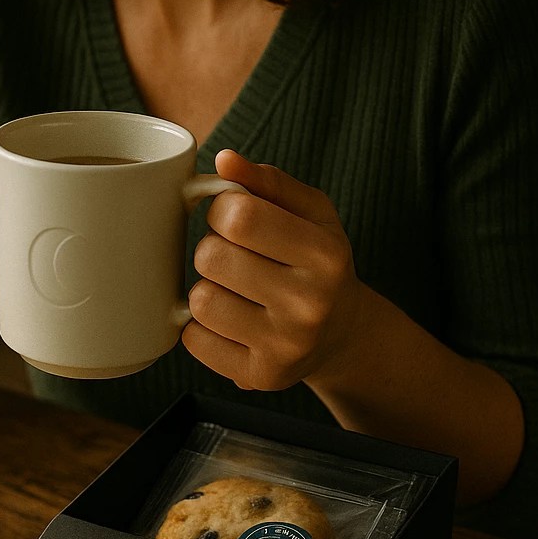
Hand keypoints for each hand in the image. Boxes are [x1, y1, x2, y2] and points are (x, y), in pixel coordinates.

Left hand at [182, 149, 363, 390]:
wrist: (344, 335)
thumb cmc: (318, 262)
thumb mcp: (312, 213)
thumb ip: (267, 181)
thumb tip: (225, 160)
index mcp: (324, 255)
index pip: (239, 214)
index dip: (222, 209)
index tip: (233, 218)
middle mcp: (309, 304)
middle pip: (212, 256)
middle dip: (213, 248)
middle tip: (236, 256)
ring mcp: (285, 346)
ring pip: (199, 301)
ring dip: (207, 288)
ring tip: (234, 289)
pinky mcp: (260, 377)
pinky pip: (194, 340)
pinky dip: (202, 327)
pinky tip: (231, 320)